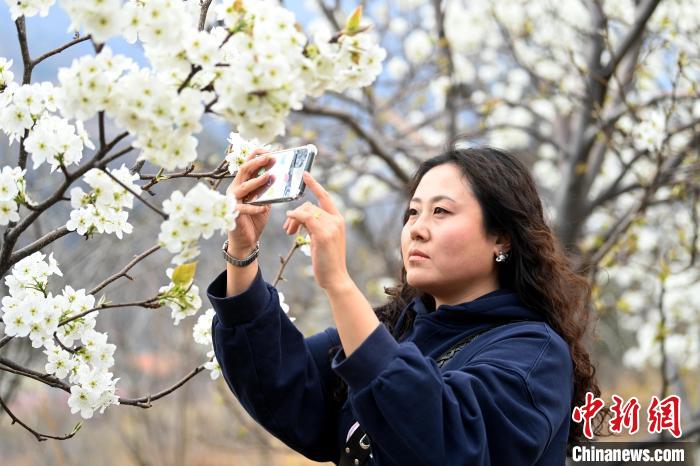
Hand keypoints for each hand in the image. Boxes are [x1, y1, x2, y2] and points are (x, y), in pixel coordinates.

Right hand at [226, 149, 275, 253]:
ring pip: (243, 186)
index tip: (269, 150)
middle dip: (258, 162)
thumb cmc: (254, 219)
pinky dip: (254, 208)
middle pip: (244, 170)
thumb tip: (280, 177)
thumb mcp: (264, 202)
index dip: (256, 155)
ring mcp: (233, 200)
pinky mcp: (233, 213)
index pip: (247, 164)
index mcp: (242, 183)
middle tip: (271, 157)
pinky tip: (263, 208)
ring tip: (269, 176)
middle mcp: (235, 189)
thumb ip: (268, 190)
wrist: (246, 241)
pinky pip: (244, 208)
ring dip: (257, 181)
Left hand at [283, 172, 350, 290]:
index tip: (305, 174)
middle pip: (310, 206)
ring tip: (289, 232)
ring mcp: (331, 226)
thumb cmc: (327, 261)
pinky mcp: (324, 233)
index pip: (325, 197)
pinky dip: (295, 217)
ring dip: (294, 220)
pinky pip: (305, 217)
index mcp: (338, 220)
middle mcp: (337, 220)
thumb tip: (301, 217)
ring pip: (307, 211)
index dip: (315, 184)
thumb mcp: (321, 239)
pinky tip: (289, 223)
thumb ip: (315, 225)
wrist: (335, 278)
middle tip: (287, 229)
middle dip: (296, 215)